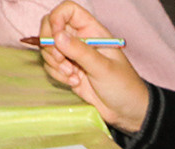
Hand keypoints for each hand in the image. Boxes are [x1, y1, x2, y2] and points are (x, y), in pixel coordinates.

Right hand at [38, 2, 149, 133]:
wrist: (127, 112)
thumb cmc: (123, 86)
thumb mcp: (103, 68)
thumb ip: (80, 52)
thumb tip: (57, 36)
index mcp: (92, 30)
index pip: (67, 10)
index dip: (57, 18)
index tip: (56, 36)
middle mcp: (80, 39)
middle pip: (50, 27)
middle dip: (50, 44)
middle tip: (61, 60)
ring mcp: (72, 55)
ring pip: (48, 48)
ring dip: (54, 63)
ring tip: (73, 76)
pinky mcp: (67, 70)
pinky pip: (51, 65)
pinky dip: (57, 74)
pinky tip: (74, 83)